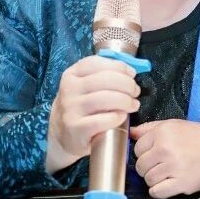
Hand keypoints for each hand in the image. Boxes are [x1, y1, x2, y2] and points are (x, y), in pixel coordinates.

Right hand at [45, 56, 139, 173]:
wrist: (64, 135)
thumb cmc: (81, 108)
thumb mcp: (84, 87)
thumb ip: (102, 76)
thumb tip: (130, 72)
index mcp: (71, 75)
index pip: (96, 63)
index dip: (119, 66)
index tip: (131, 74)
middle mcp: (69, 90)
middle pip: (104, 79)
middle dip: (127, 84)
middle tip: (135, 92)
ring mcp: (71, 109)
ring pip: (105, 99)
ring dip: (125, 101)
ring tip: (133, 105)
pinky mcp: (76, 129)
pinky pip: (102, 120)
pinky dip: (116, 117)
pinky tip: (121, 117)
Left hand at [130, 119, 199, 198]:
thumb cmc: (199, 137)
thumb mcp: (174, 125)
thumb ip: (150, 128)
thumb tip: (131, 132)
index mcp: (162, 133)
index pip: (137, 148)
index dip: (144, 153)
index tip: (153, 154)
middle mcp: (166, 149)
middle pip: (140, 165)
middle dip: (148, 167)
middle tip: (160, 165)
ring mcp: (173, 167)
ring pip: (148, 180)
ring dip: (155, 179)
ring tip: (167, 174)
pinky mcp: (181, 183)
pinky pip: (157, 192)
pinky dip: (159, 191)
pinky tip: (168, 184)